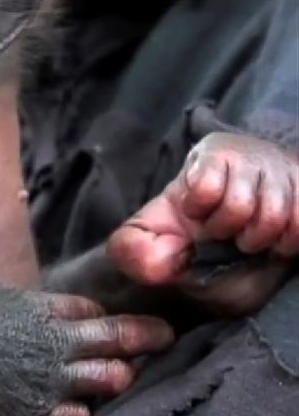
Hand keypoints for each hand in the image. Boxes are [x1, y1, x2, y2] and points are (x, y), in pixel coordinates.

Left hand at [108, 132, 297, 314]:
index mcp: (209, 155)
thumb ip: (132, 246)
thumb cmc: (191, 231)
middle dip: (227, 231)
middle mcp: (252, 155)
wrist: (235, 234)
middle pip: (240, 206)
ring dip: (260, 240)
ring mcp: (286, 172)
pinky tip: (278, 242)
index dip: (199, 212)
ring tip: (249, 239)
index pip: (205, 185)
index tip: (196, 216)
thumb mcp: (152, 235)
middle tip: (224, 233)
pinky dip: (291, 240)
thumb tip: (155, 260)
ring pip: (276, 215)